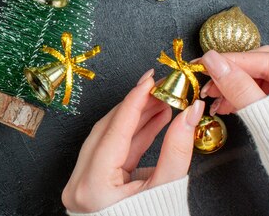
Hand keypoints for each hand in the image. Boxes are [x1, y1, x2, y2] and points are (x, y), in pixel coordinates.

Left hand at [62, 69, 204, 212]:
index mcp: (92, 186)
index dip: (134, 101)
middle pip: (108, 129)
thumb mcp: (167, 188)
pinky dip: (132, 135)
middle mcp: (79, 182)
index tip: (149, 80)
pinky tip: (153, 120)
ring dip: (135, 118)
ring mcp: (81, 182)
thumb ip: (177, 148)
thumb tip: (189, 112)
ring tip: (161, 101)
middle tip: (159, 87)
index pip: (114, 130)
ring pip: (108, 137)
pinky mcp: (90, 182)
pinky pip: (111, 151)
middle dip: (136, 106)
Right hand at [200, 45, 268, 114]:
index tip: (205, 62)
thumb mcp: (266, 117)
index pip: (264, 58)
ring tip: (212, 97)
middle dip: (230, 72)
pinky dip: (237, 97)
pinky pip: (256, 93)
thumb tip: (213, 62)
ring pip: (256, 79)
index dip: (231, 60)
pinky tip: (224, 105)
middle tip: (206, 80)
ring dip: (230, 86)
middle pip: (260, 65)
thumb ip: (239, 87)